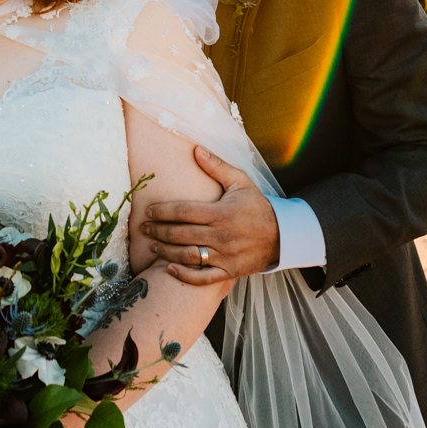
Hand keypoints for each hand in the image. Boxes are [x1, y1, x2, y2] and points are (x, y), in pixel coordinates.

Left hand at [140, 147, 277, 284]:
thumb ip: (218, 166)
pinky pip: (203, 278)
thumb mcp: (241, 182)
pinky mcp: (229, 272)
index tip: (149, 211)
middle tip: (143, 228)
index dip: (163, 211)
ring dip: (166, 252)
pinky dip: (185, 276)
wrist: (283, 236)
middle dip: (158, 231)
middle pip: (181, 234)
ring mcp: (225, 256)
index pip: (184, 212)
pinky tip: (169, 269)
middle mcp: (221, 236)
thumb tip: (196, 149)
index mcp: (221, 213)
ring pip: (188, 256)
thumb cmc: (257, 207)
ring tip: (152, 246)